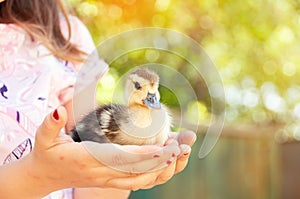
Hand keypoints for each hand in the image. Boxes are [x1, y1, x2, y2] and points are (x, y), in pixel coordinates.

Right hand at [27, 106, 183, 192]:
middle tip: (182, 146)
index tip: (163, 148)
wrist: (45, 176)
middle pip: (135, 170)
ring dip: (162, 168)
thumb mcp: (43, 137)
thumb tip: (57, 109)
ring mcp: (107, 179)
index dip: (141, 154)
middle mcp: (100, 173)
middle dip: (160, 159)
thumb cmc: (47, 153)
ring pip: (140, 179)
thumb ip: (50, 123)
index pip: (118, 158)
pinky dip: (155, 174)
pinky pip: (137, 182)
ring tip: (180, 152)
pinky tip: (168, 162)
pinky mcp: (111, 181)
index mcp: (86, 159)